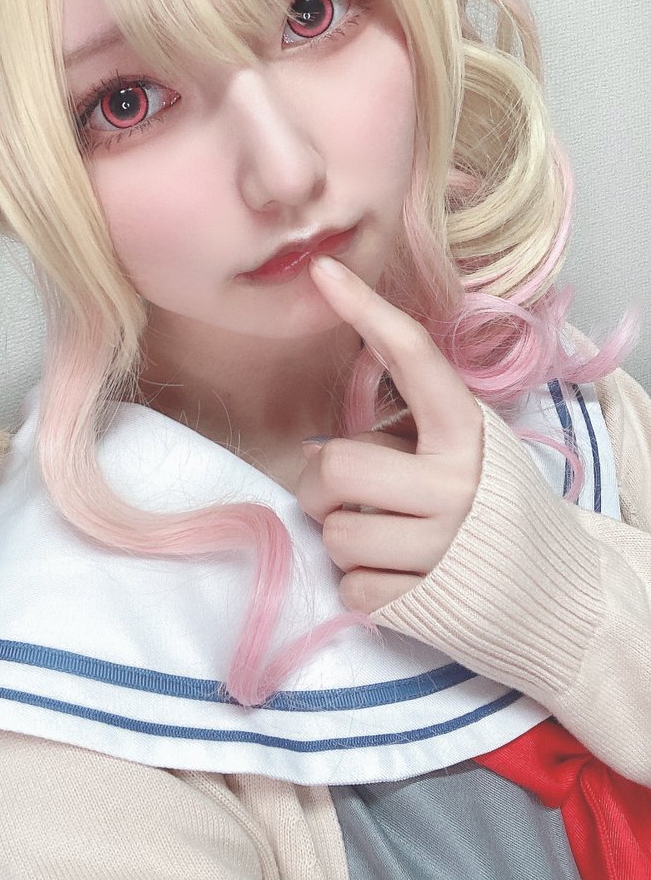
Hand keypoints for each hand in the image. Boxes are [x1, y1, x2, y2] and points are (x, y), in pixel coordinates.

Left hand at [294, 256, 483, 612]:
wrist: (562, 599)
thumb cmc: (496, 512)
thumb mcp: (469, 454)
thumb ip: (409, 434)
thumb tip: (316, 445)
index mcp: (468, 434)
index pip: (413, 359)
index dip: (366, 310)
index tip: (324, 272)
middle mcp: (457, 486)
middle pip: (336, 468)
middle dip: (324, 486)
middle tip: (346, 496)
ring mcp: (440, 550)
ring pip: (335, 534)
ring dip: (346, 539)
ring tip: (387, 540)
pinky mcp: (423, 607)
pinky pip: (349, 588)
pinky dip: (362, 587)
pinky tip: (400, 579)